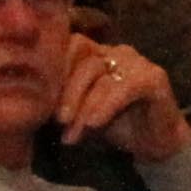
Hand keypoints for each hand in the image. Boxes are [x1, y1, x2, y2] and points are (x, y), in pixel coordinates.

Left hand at [52, 35, 190, 158]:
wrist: (156, 145)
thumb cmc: (118, 126)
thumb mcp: (83, 113)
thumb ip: (64, 102)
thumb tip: (33, 104)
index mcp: (98, 55)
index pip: (71, 46)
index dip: (55, 68)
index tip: (42, 99)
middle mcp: (117, 52)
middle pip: (84, 60)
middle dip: (67, 93)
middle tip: (59, 121)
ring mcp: (137, 62)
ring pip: (100, 75)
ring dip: (84, 107)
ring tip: (74, 133)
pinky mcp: (153, 77)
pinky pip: (123, 88)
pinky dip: (105, 106)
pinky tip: (94, 124)